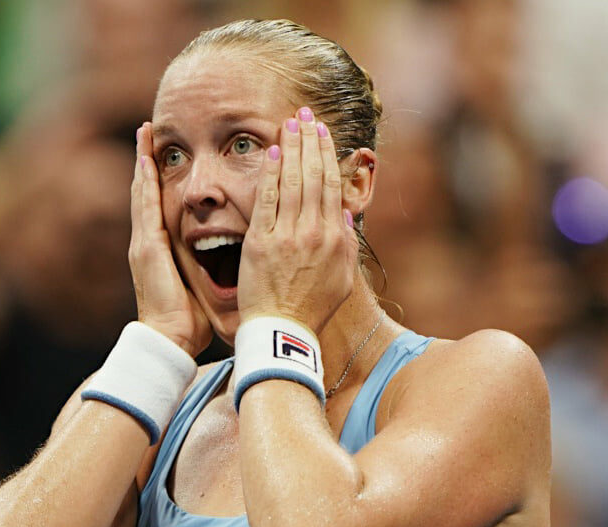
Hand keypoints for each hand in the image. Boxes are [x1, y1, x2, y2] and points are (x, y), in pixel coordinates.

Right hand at [129, 122, 212, 355]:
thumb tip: (236, 261)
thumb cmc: (187, 322)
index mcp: (161, 250)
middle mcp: (149, 242)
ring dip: (143, 161)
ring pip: (143, 193)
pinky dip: (144, 183)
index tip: (165, 153)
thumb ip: (212, 268)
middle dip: (148, 160)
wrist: (168, 340)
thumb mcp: (202, 286)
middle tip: (150, 129)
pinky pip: (145, 209)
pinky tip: (145, 160)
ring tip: (145, 133)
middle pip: (148, 192)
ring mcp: (144, 243)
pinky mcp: (147, 248)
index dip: (162, 179)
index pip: (162, 206)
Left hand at [238, 108, 358, 332]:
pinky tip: (271, 152)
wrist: (283, 332)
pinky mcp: (261, 243)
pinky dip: (270, 174)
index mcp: (336, 239)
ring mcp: (288, 236)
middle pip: (314, 176)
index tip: (322, 133)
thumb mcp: (342, 278)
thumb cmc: (311, 309)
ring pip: (292, 181)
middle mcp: (315, 233)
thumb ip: (346, 244)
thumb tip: (345, 213)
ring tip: (289, 123)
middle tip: (305, 114)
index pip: (332, 186)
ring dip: (291, 148)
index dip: (327, 155)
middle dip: (309, 141)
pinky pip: (267, 201)